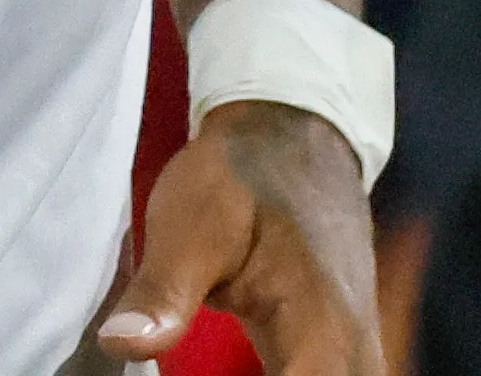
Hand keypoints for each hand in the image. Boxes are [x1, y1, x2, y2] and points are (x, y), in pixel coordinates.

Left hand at [98, 102, 377, 372]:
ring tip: (228, 370)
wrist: (295, 130)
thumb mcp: (191, 221)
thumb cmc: (240, 176)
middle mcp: (352, 350)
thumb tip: (123, 345)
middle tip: (209, 374)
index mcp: (320, 330)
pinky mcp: (345, 346)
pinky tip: (258, 372)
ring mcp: (357, 349)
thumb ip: (164, 290)